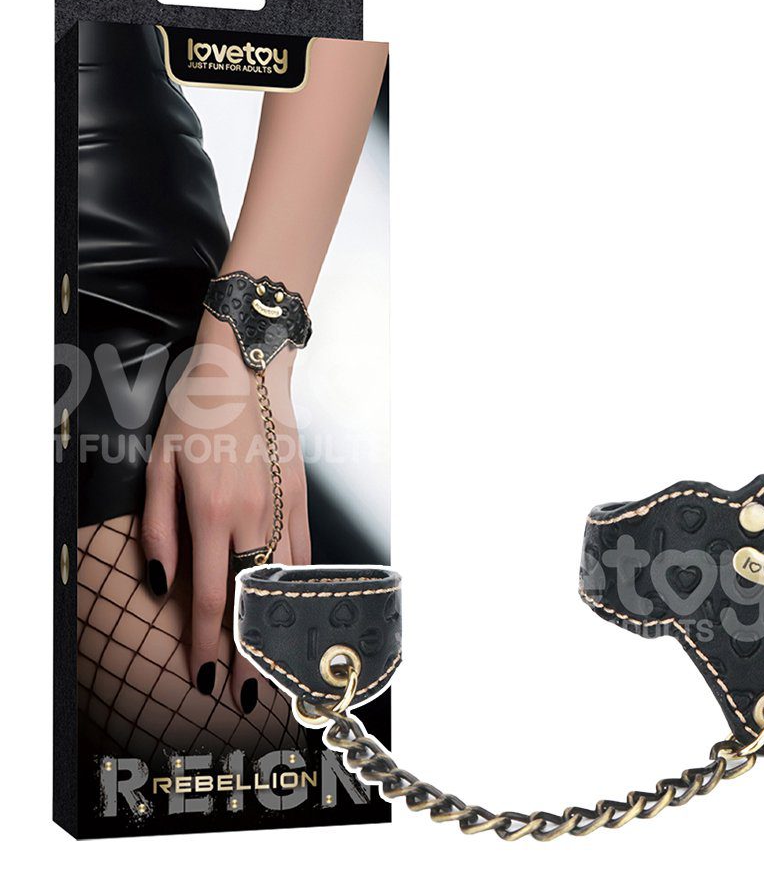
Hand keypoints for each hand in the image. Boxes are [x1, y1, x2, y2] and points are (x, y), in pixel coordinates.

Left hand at [141, 314, 310, 711]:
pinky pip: (303, 552)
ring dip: (280, 625)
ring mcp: (284, 507)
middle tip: (249, 693)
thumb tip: (163, 582)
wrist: (246, 373)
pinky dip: (299, 586)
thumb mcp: (158, 466)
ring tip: (278, 662)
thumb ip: (158, 529)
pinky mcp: (301, 497)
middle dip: (250, 651)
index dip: (211, 643)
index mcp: (212, 513)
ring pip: (285, 580)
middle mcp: (254, 517)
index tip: (209, 678)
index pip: (213, 595)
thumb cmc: (196, 416)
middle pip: (254, 598)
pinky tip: (298, 607)